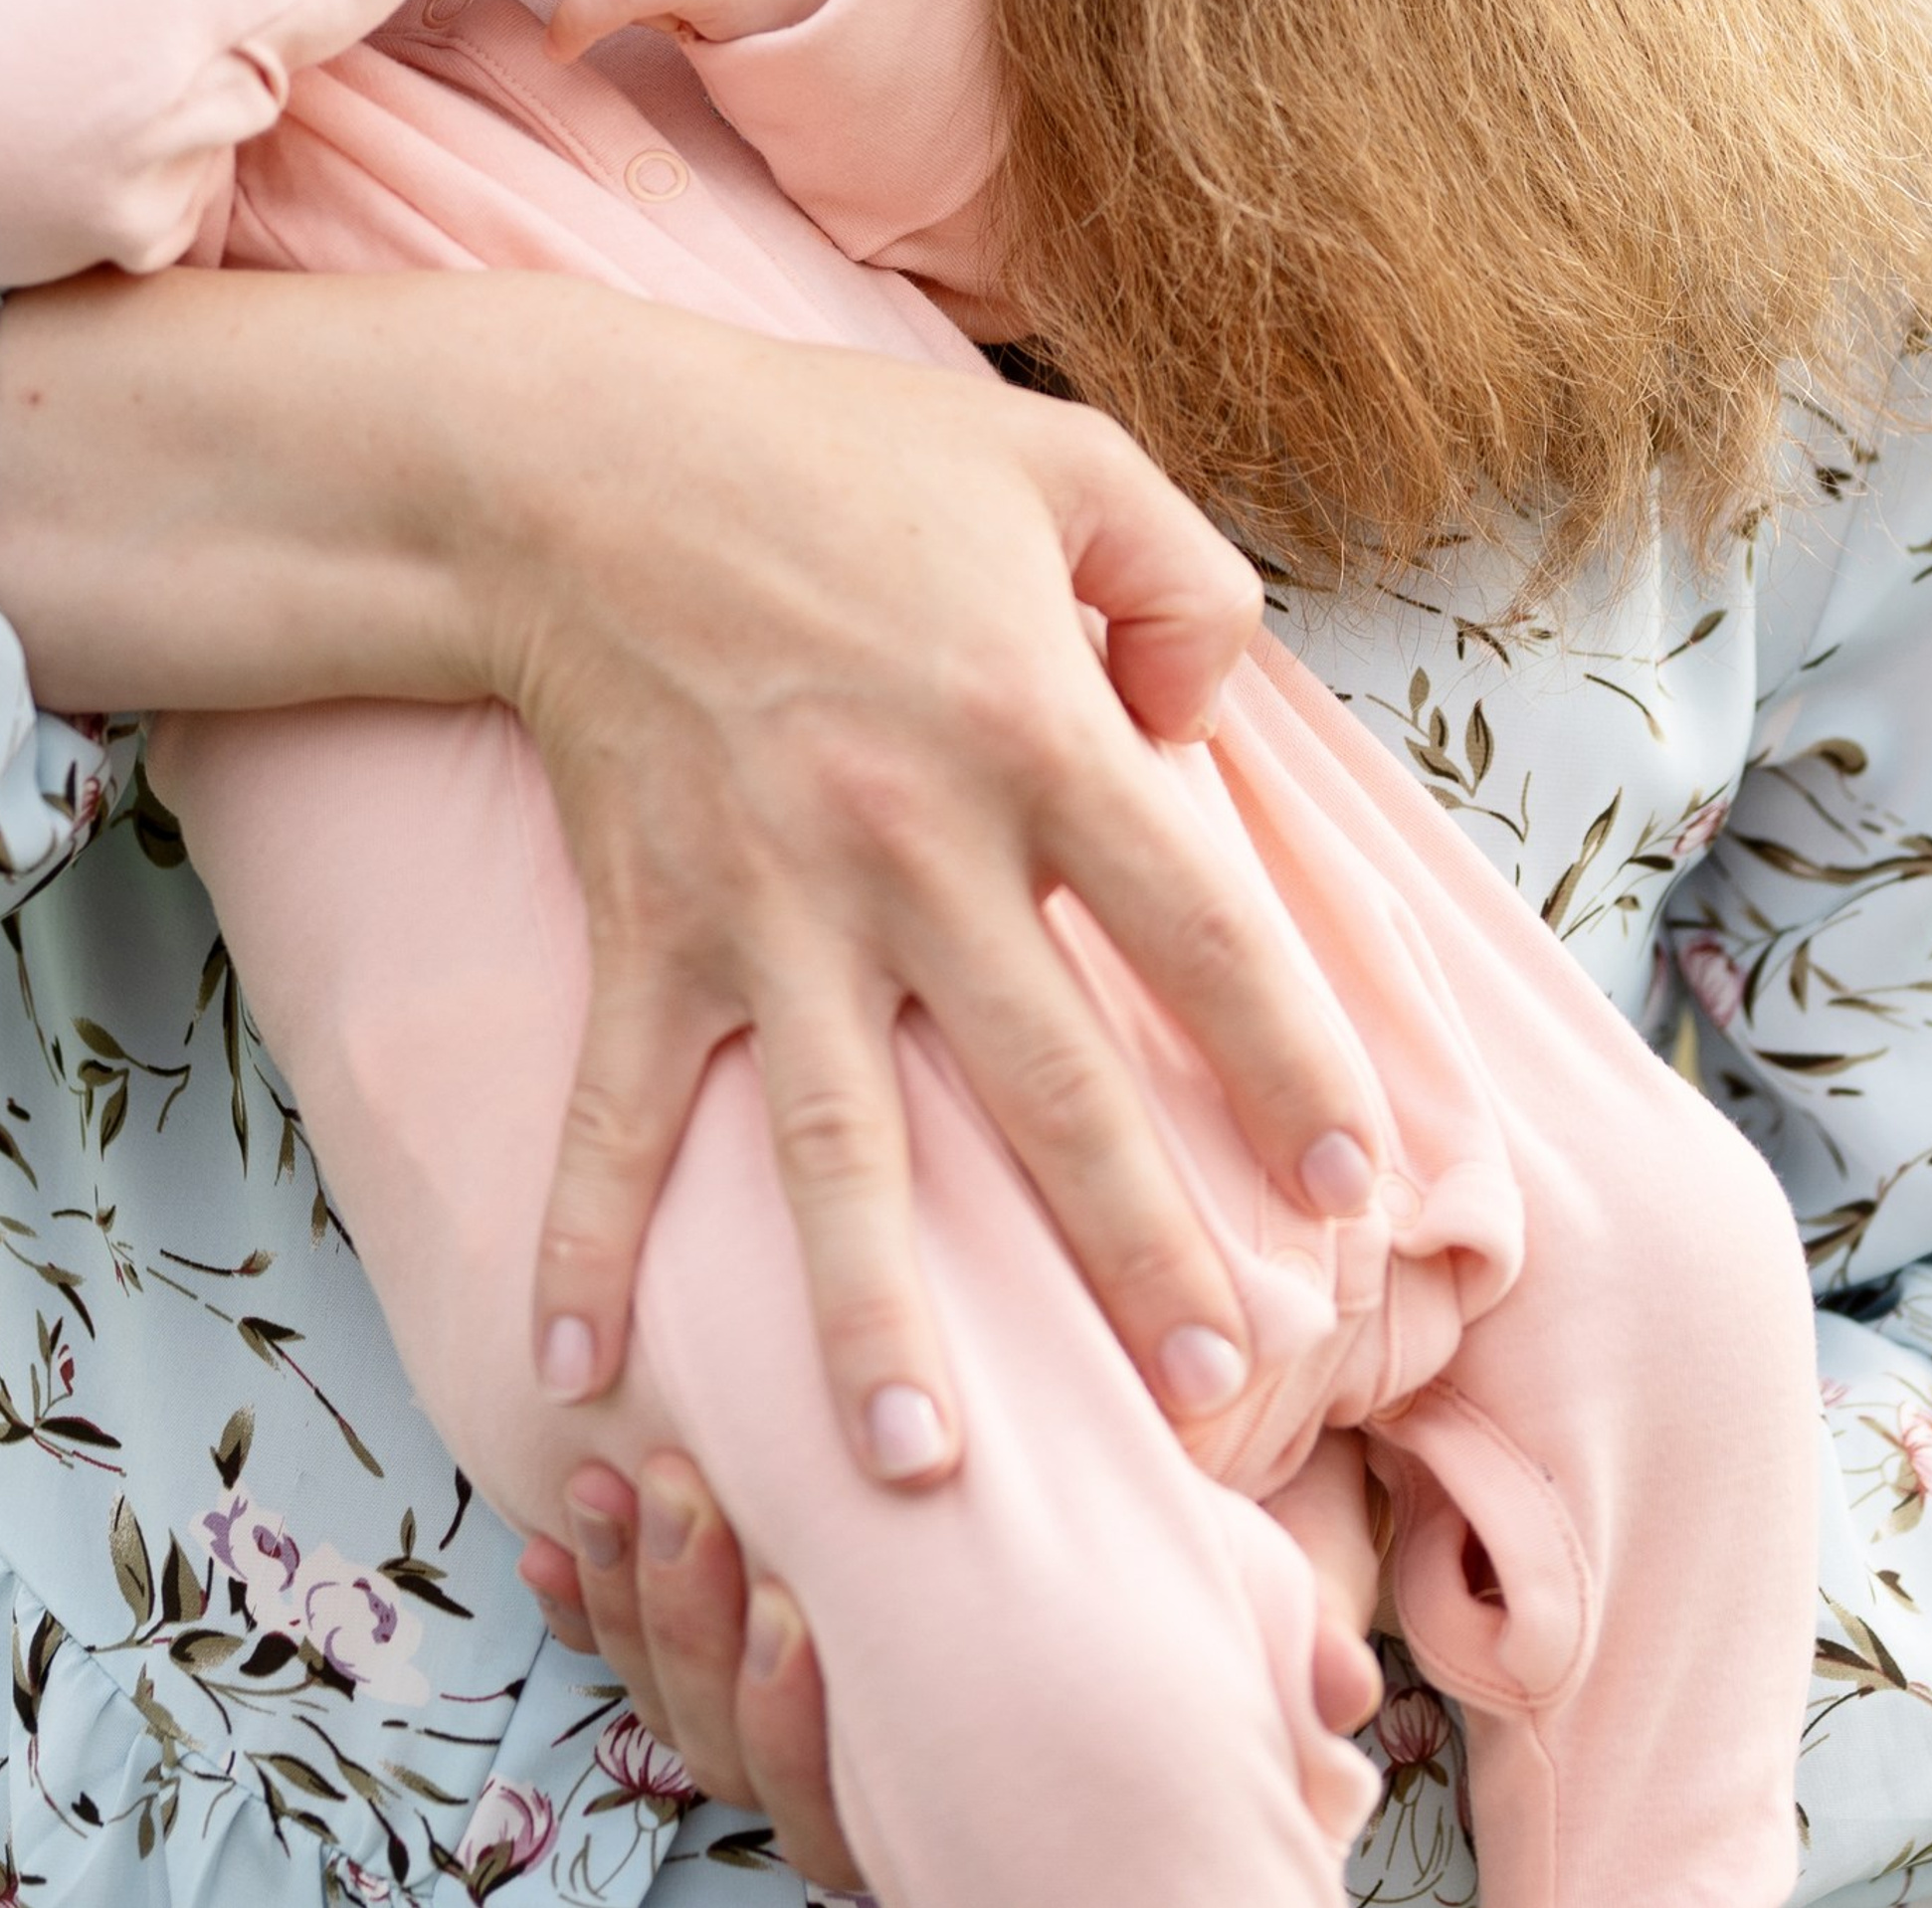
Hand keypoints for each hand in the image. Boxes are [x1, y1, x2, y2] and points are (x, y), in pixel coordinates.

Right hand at [459, 303, 1378, 1479]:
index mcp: (1035, 728)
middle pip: (1050, 1080)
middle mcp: (915, 843)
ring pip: (840, 1142)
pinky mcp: (651, 926)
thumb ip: (1185, 580)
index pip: (1200, 925)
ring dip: (877, 1313)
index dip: (1287, 1059)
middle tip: (1222, 1401)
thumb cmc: (838, 454)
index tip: (1354, 1190)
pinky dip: (590, 1233)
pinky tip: (577, 1370)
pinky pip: (623, 1104)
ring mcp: (771, 903)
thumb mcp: (1060, 457)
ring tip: (927, 1476)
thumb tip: (1210, 729)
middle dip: (1138, 1253)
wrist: (587, 460)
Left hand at [514, 1438, 1386, 1871]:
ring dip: (632, 1592)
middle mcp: (848, 1781)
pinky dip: (586, 1604)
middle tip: (683, 1497)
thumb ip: (1247, 1650)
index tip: (791, 1614)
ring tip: (617, 1482)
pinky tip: (546, 1541)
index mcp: (939, 1785)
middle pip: (725, 1740)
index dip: (790, 1713)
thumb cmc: (1152, 1649)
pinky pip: (630, 1663)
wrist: (1093, 1714)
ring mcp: (775, 1729)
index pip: (832, 1795)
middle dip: (690, 1617)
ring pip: (668, 1701)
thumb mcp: (1197, 1637)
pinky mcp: (719, 1667)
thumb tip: (1348, 1693)